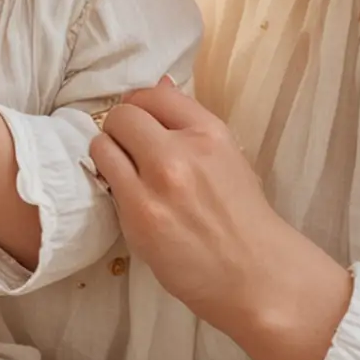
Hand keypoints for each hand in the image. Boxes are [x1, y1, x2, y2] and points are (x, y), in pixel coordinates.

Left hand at [91, 80, 353, 359]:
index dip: (140, 106)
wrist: (256, 275)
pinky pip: (104, 180)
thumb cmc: (244, 219)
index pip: (155, 93)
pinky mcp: (138, 215)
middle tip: (127, 151)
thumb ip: (191, 126)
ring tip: (122, 173)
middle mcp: (183, 150)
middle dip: (120, 129)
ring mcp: (157, 183)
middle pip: (124, 113)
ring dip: (107, 154)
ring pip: (104, 142)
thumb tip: (159, 84)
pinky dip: (107, 183)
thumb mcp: (230, 157)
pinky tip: (124, 196)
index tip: (141, 123)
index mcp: (211, 132)